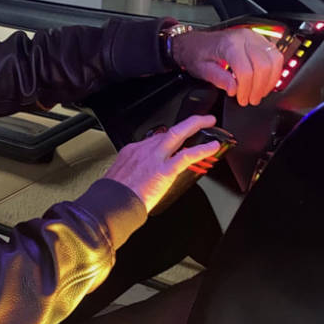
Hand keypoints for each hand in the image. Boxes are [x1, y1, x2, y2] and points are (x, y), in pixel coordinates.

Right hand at [104, 115, 219, 212]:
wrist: (111, 203)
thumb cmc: (113, 194)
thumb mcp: (118, 175)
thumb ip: (132, 172)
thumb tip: (138, 179)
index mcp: (133, 151)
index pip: (154, 138)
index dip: (169, 137)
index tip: (177, 139)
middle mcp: (144, 150)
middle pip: (169, 130)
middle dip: (187, 122)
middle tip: (200, 119)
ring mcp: (155, 158)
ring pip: (178, 134)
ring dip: (196, 125)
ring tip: (209, 123)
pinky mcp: (164, 170)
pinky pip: (186, 155)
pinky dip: (201, 149)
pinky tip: (212, 147)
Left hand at [172, 29, 283, 106]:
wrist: (194, 42)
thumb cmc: (197, 54)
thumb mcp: (202, 70)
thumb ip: (219, 79)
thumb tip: (234, 90)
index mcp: (229, 44)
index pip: (246, 71)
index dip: (246, 90)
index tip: (242, 100)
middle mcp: (244, 38)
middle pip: (264, 66)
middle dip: (259, 87)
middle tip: (251, 100)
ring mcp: (254, 37)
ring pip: (275, 59)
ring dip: (270, 80)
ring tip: (259, 92)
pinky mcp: (259, 40)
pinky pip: (275, 55)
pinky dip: (273, 70)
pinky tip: (265, 81)